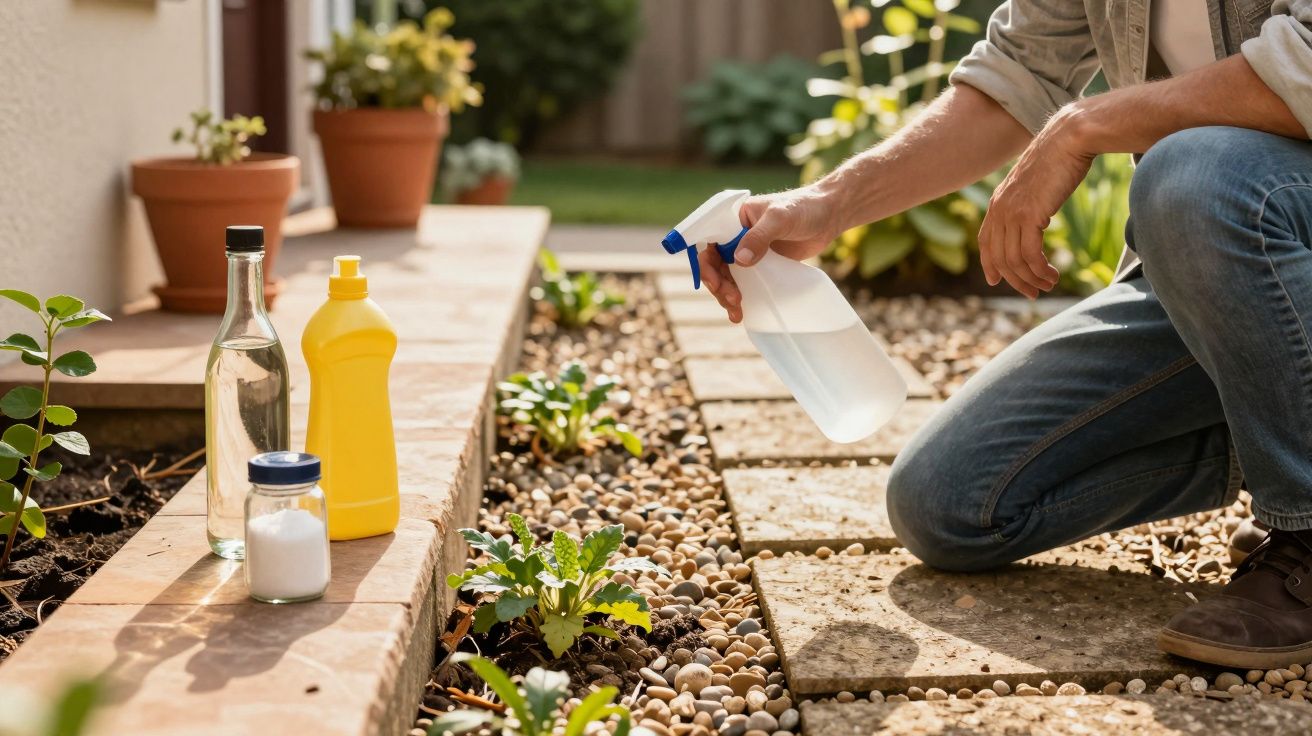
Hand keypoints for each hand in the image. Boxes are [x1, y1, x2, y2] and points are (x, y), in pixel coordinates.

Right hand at [700, 187, 838, 322]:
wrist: (829, 216)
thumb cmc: (803, 208)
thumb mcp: (779, 218)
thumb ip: (759, 237)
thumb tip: (738, 260)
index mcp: (733, 220)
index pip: (710, 242)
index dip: (707, 264)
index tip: (716, 282)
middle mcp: (737, 236)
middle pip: (716, 264)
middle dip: (719, 285)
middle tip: (733, 300)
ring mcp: (750, 251)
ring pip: (729, 277)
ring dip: (727, 295)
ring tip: (737, 313)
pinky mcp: (764, 265)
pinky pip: (746, 282)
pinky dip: (743, 297)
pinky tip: (743, 311)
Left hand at [979, 106, 1094, 298]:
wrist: (1069, 137)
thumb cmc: (1059, 158)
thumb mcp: (1035, 184)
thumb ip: (1028, 202)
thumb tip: (1036, 217)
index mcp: (997, 202)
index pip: (986, 241)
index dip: (989, 264)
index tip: (997, 280)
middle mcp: (999, 210)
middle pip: (999, 258)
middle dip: (1016, 280)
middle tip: (1034, 293)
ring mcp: (1011, 213)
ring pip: (1014, 260)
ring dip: (1031, 278)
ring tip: (1048, 285)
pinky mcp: (1029, 216)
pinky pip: (1029, 255)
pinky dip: (1039, 270)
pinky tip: (1051, 274)